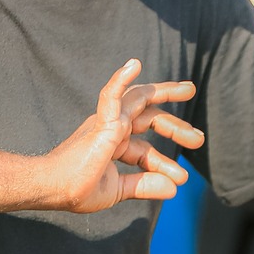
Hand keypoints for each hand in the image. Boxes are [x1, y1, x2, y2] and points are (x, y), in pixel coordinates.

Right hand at [40, 61, 202, 213]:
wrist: (55, 189)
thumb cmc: (76, 189)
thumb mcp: (117, 189)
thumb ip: (143, 186)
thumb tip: (173, 189)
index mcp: (114, 144)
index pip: (145, 149)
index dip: (164, 163)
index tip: (182, 178)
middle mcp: (112, 129)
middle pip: (148, 116)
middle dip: (174, 125)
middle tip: (198, 138)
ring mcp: (107, 122)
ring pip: (139, 98)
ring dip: (166, 92)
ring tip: (190, 89)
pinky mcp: (102, 122)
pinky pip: (111, 94)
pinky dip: (122, 78)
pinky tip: (134, 64)